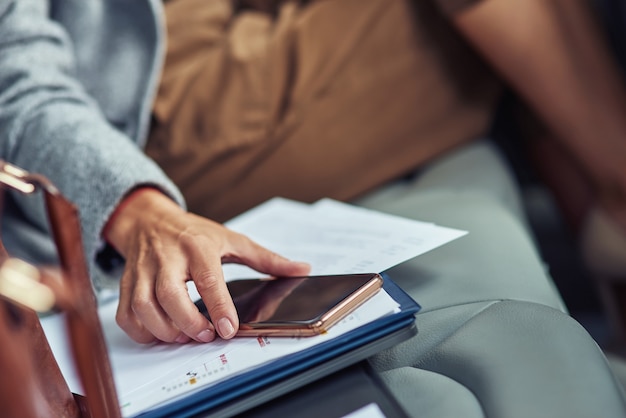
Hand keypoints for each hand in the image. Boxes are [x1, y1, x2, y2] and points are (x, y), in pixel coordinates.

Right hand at [103, 188, 309, 343]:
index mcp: (197, 245)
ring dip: (164, 330)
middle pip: (168, 294)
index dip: (219, 305)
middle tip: (207, 335)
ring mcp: (142, 270)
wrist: (150, 220)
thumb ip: (267, 258)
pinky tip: (162, 334)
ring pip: (143, 306)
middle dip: (188, 322)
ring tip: (186, 335)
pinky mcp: (128, 283)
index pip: (207, 277)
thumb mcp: (232, 239)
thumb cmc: (194, 233)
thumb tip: (301, 268)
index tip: (229, 328)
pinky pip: (126, 314)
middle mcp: (166, 257)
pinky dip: (141, 332)